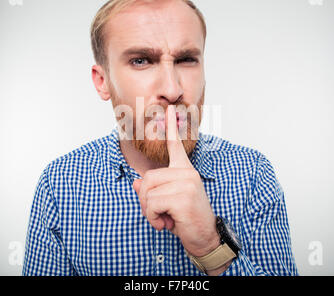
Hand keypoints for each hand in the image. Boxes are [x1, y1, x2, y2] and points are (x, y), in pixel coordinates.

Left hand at [133, 105, 219, 256]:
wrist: (205, 238)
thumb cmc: (186, 219)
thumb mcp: (167, 203)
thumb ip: (153, 190)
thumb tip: (135, 182)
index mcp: (185, 171)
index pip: (176, 146)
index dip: (171, 128)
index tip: (169, 110)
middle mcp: (187, 173)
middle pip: (148, 178)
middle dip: (145, 199)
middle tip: (157, 213)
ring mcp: (186, 183)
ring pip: (148, 190)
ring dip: (149, 210)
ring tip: (163, 218)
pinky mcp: (182, 196)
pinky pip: (152, 203)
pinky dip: (152, 217)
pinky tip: (166, 223)